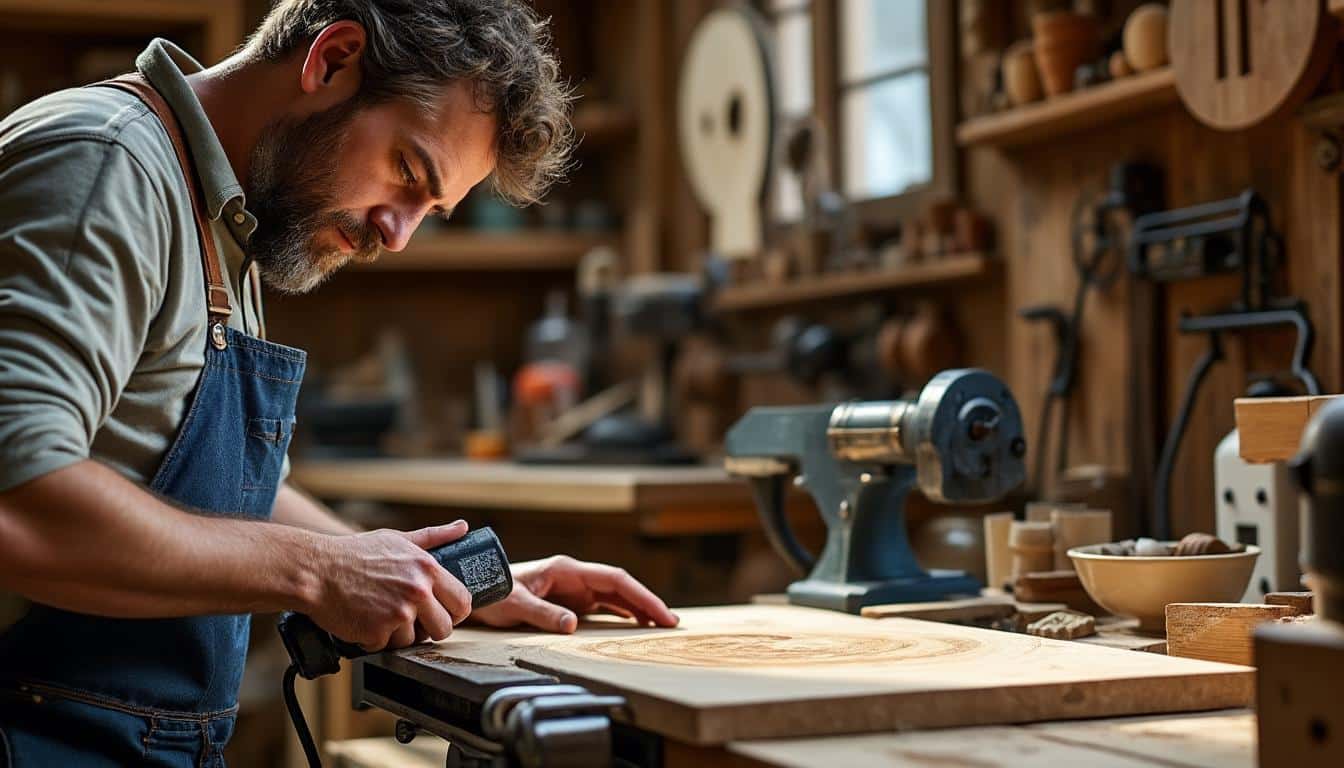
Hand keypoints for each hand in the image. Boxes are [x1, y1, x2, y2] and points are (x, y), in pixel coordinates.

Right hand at [308, 521, 472, 649]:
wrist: (316, 570)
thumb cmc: (355, 553)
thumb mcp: (397, 539)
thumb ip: (433, 537)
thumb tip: (462, 528)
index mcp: (427, 569)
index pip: (463, 601)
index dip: (456, 612)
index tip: (445, 614)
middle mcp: (417, 591)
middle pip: (444, 628)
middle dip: (430, 630)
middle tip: (412, 622)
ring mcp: (398, 614)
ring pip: (413, 641)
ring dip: (397, 635)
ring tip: (379, 615)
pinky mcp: (378, 633)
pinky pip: (386, 647)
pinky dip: (374, 640)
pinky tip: (364, 621)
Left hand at [471, 555, 678, 633]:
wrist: (475, 592)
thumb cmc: (492, 594)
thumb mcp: (514, 605)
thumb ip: (543, 613)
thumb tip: (572, 624)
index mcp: (566, 570)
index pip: (614, 579)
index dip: (641, 595)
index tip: (660, 613)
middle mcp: (575, 576)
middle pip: (621, 586)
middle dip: (648, 602)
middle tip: (672, 623)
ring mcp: (574, 588)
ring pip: (616, 596)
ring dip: (638, 608)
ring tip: (661, 625)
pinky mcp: (570, 600)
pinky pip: (603, 606)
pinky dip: (622, 614)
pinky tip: (636, 624)